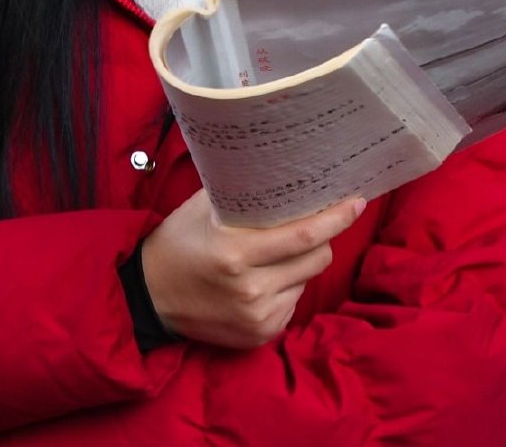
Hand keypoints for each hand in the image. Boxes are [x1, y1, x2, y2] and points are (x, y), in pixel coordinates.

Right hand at [139, 189, 365, 349]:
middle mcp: (250, 289)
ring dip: (301, 265)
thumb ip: (240, 193)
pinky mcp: (259, 335)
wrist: (149, 297)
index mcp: (235, 254)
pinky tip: (263, 280)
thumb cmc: (177, 243)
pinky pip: (292, 304)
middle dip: (323, 239)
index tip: (356, 202)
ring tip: (275, 254)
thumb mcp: (202, 209)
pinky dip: (286, 288)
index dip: (335, 219)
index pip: (303, 237)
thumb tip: (283, 170)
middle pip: (315, 260)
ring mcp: (257, 317)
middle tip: (316, 223)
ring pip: (306, 282)